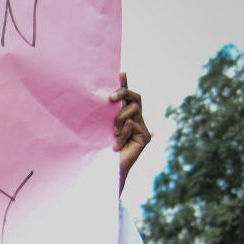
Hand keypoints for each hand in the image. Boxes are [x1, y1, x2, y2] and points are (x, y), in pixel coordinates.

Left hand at [110, 72, 150, 192]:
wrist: (104, 170)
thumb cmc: (97, 149)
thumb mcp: (98, 127)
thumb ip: (102, 114)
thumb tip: (100, 97)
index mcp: (124, 116)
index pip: (127, 96)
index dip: (125, 83)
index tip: (120, 72)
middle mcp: (136, 120)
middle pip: (135, 97)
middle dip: (123, 93)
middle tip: (110, 99)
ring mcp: (142, 128)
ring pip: (133, 110)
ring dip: (119, 119)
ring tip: (112, 133)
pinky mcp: (146, 137)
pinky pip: (133, 125)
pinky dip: (122, 134)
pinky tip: (115, 146)